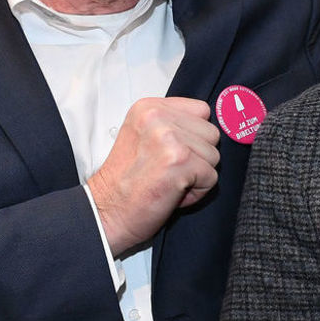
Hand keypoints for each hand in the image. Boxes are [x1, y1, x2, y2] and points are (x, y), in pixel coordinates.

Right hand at [86, 97, 220, 255]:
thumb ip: (174, 125)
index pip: (202, 111)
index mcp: (149, 108)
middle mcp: (158, 118)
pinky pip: (211, 177)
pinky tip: (172, 192)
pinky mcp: (180, 162)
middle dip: (198, 157)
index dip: (195, 136)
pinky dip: (197, 192)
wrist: (105, 212)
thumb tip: (211, 125)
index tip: (173, 152)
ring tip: (168, 180)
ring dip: (197, 175)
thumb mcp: (144, 136)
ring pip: (214, 156)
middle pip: (211, 134)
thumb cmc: (126, 182)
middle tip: (168, 170)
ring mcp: (169, 138)